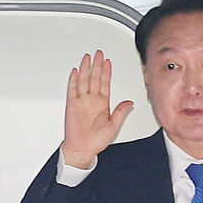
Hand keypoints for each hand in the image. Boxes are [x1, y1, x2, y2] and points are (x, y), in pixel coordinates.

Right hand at [61, 50, 133, 167]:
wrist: (83, 148)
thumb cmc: (97, 140)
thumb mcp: (114, 126)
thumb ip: (121, 112)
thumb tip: (130, 103)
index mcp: (102, 104)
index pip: (105, 84)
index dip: (107, 72)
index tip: (108, 62)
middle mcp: (92, 100)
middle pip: (94, 78)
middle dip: (97, 65)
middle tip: (99, 53)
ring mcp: (81, 101)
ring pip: (84, 80)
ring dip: (86, 68)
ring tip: (88, 57)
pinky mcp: (72, 104)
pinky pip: (72, 89)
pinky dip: (74, 80)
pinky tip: (76, 71)